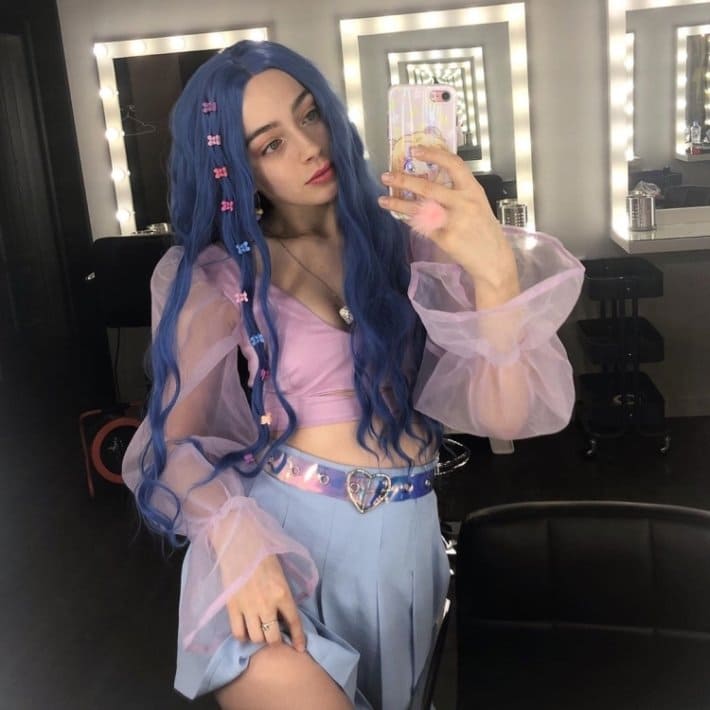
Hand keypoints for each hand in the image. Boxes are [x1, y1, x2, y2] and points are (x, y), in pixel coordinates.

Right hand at [223, 554, 306, 651]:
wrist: (240, 543)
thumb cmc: (263, 554)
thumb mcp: (281, 573)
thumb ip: (284, 594)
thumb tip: (285, 613)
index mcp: (283, 593)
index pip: (294, 622)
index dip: (298, 638)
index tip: (300, 649)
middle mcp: (267, 605)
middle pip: (272, 637)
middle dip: (275, 640)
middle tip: (274, 635)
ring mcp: (248, 607)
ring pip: (256, 638)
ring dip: (259, 638)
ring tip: (259, 631)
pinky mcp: (232, 607)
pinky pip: (238, 633)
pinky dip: (243, 636)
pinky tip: (245, 631)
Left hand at [378, 145, 516, 297]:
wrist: (493, 259)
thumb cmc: (484, 229)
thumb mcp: (477, 204)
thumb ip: (457, 192)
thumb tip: (429, 181)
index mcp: (473, 190)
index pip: (453, 164)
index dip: (433, 154)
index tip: (415, 150)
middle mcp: (464, 203)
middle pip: (428, 187)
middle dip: (404, 180)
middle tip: (386, 176)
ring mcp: (454, 221)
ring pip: (419, 208)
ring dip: (398, 203)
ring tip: (382, 199)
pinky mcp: (446, 239)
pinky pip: (422, 226)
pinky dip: (408, 220)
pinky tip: (398, 216)